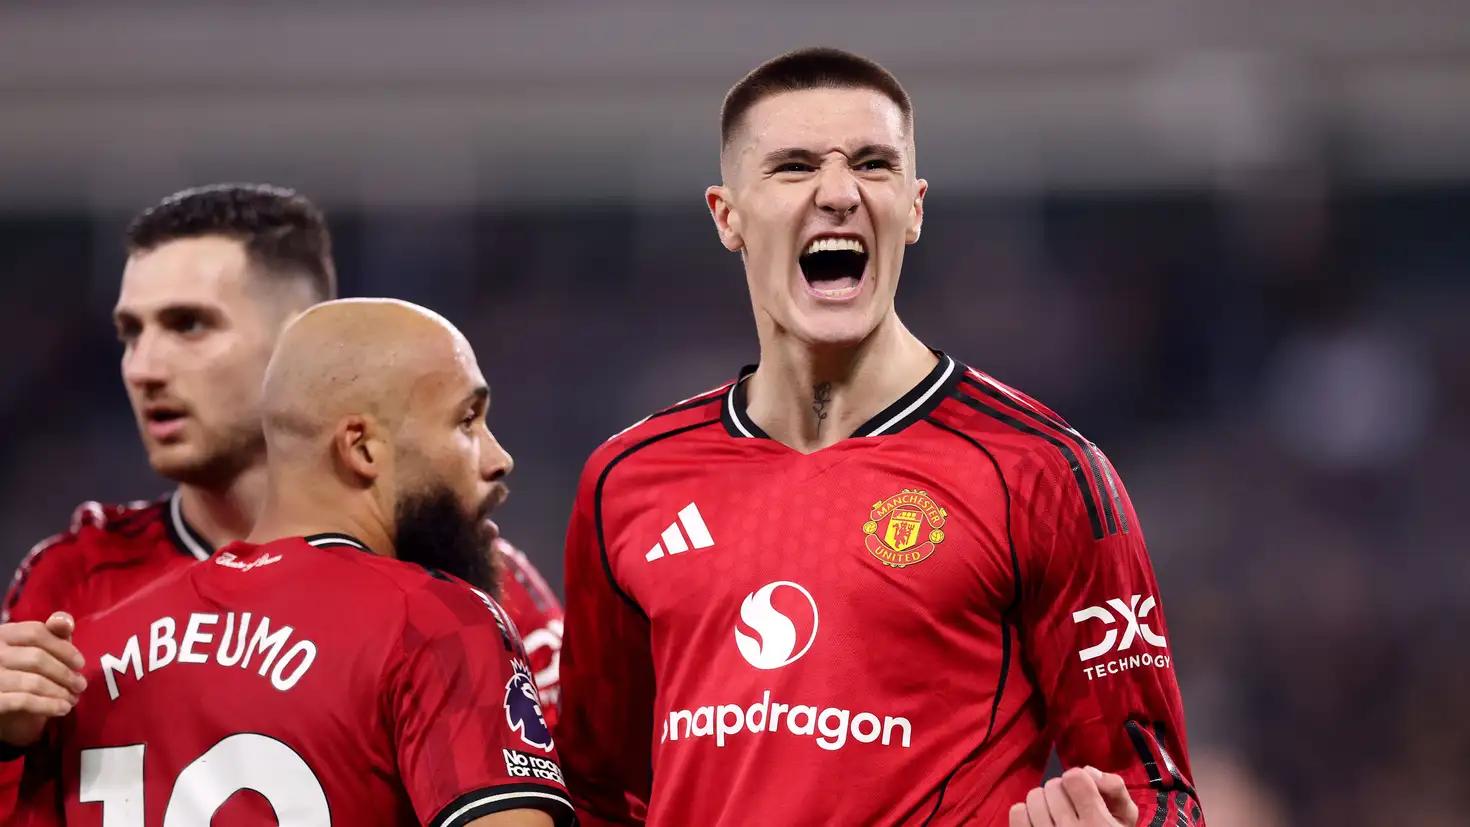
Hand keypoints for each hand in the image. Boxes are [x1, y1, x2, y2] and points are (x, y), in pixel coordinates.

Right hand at [0, 613, 85, 746]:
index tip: (80, 663)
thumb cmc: (21, 671)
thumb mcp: (37, 648)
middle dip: (65, 673)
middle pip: (37, 658)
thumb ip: (53, 633)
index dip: (63, 647)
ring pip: (32, 682)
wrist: (1, 701)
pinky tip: (62, 709)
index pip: (36, 632)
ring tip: (73, 700)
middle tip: (81, 686)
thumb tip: (66, 621)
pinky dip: (48, 705)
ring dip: (59, 692)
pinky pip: (23, 701)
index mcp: (4, 635)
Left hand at [1009, 766, 1139, 826]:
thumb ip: (1114, 788)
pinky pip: (1017, 812)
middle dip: (1061, 791)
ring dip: (1044, 801)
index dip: (1077, 779)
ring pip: (1034, 796)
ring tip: (1054, 813)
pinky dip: (1026, 812)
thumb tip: (1087, 771)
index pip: (1075, 778)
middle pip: (1053, 786)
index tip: (1080, 790)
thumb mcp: (1124, 819)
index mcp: (1098, 823)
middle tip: (1069, 805)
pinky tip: (1038, 821)